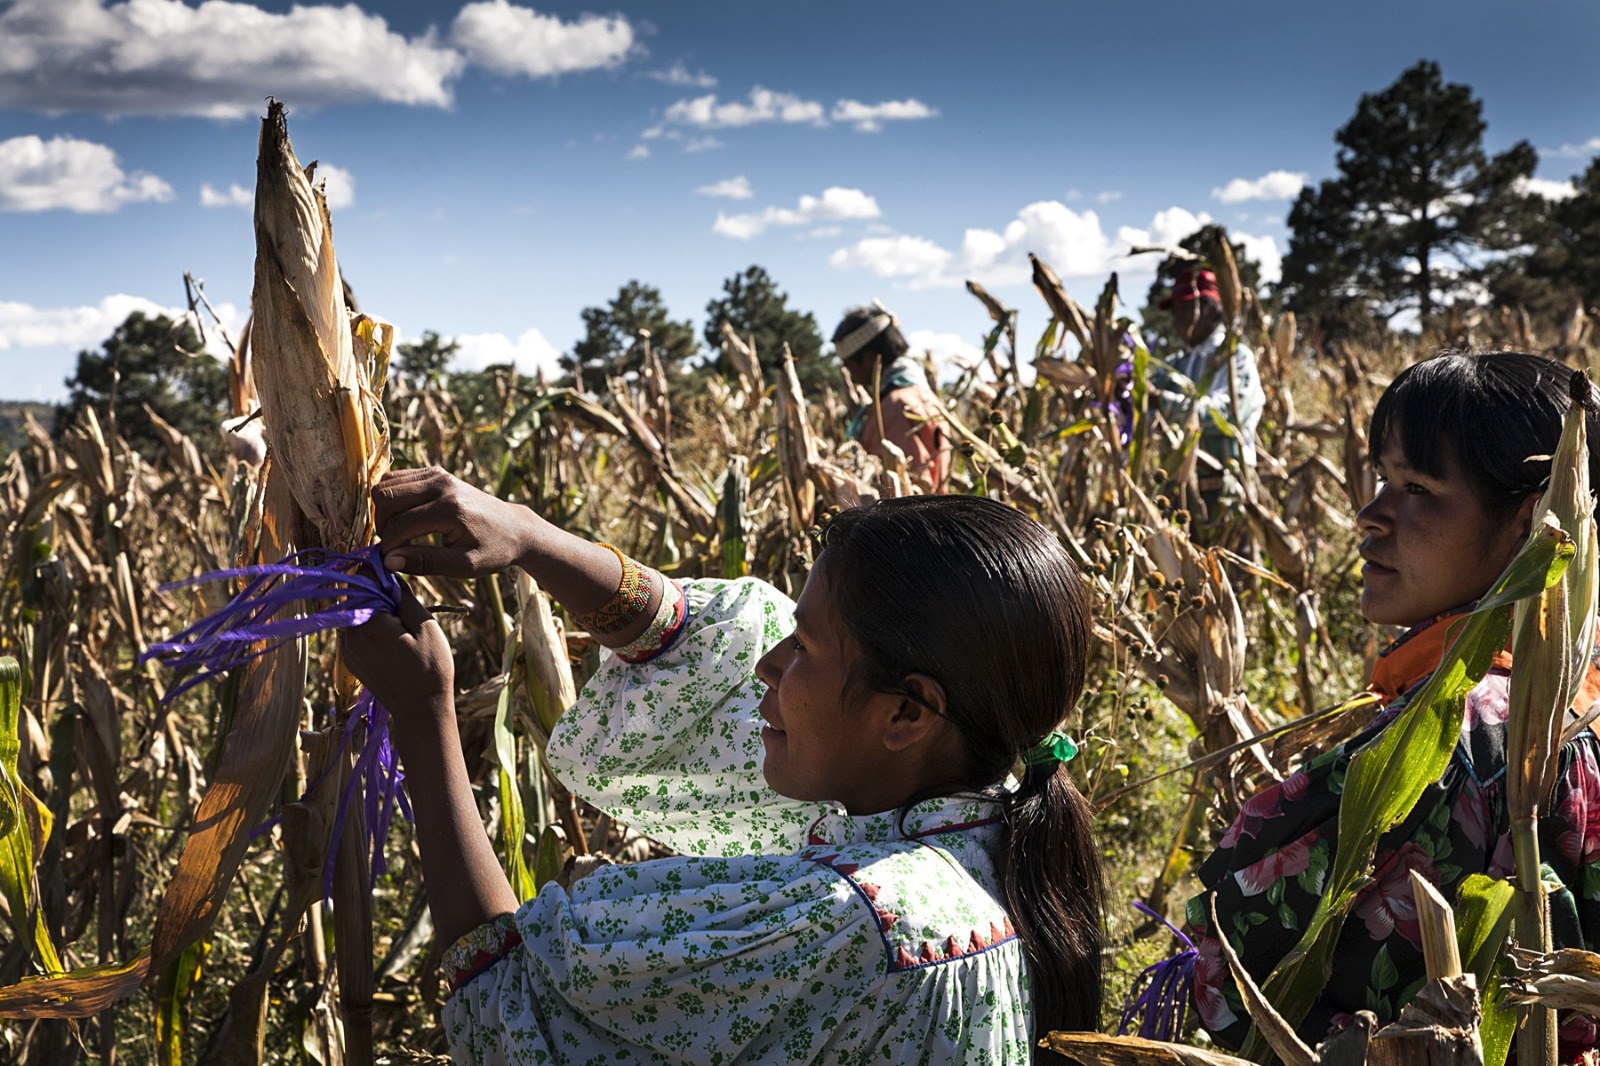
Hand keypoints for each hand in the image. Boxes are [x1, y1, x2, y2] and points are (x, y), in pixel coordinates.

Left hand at [342, 582, 454, 718]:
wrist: (421, 711)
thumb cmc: (431, 669)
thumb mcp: (426, 626)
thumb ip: (404, 597)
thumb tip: (389, 573)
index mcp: (370, 624)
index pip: (364, 580)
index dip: (378, 570)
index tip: (392, 567)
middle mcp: (350, 635)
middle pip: (356, 595)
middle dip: (375, 589)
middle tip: (401, 597)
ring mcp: (346, 649)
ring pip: (354, 612)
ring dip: (371, 607)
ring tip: (399, 619)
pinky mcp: (348, 659)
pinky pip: (353, 629)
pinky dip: (368, 623)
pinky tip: (391, 634)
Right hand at [373, 467, 534, 577]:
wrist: (514, 527)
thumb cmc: (492, 551)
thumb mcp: (464, 566)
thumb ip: (426, 563)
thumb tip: (388, 560)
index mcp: (450, 509)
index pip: (399, 525)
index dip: (389, 546)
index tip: (394, 560)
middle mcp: (442, 484)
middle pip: (385, 497)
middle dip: (382, 525)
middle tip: (397, 545)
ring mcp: (437, 473)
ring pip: (385, 485)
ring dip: (385, 512)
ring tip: (402, 532)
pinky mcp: (434, 471)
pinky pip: (396, 479)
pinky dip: (393, 499)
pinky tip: (407, 518)